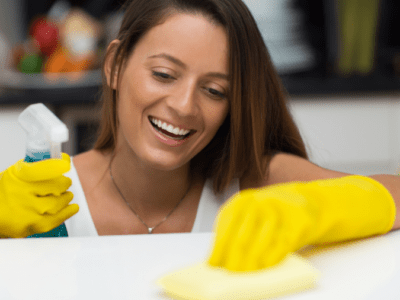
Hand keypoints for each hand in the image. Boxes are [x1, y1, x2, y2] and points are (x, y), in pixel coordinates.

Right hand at [0, 153, 78, 237]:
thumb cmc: (5, 192)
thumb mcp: (15, 173)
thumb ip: (37, 166)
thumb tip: (64, 159)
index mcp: (17, 176)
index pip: (43, 168)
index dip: (58, 165)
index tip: (65, 165)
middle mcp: (21, 192)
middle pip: (56, 185)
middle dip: (64, 183)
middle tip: (65, 183)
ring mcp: (27, 210)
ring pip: (58, 202)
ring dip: (66, 197)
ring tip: (66, 195)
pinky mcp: (32, 225)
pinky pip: (56, 219)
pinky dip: (67, 212)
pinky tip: (72, 208)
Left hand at [207, 176, 395, 271]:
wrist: (318, 202)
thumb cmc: (282, 212)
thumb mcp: (258, 212)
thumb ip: (242, 228)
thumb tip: (223, 254)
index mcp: (246, 199)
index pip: (226, 223)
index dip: (218, 245)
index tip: (213, 262)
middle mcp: (261, 201)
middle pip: (240, 235)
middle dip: (232, 258)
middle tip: (228, 273)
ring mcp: (281, 210)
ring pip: (258, 242)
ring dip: (248, 262)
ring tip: (242, 275)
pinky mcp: (298, 222)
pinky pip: (281, 245)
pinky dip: (270, 259)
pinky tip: (264, 268)